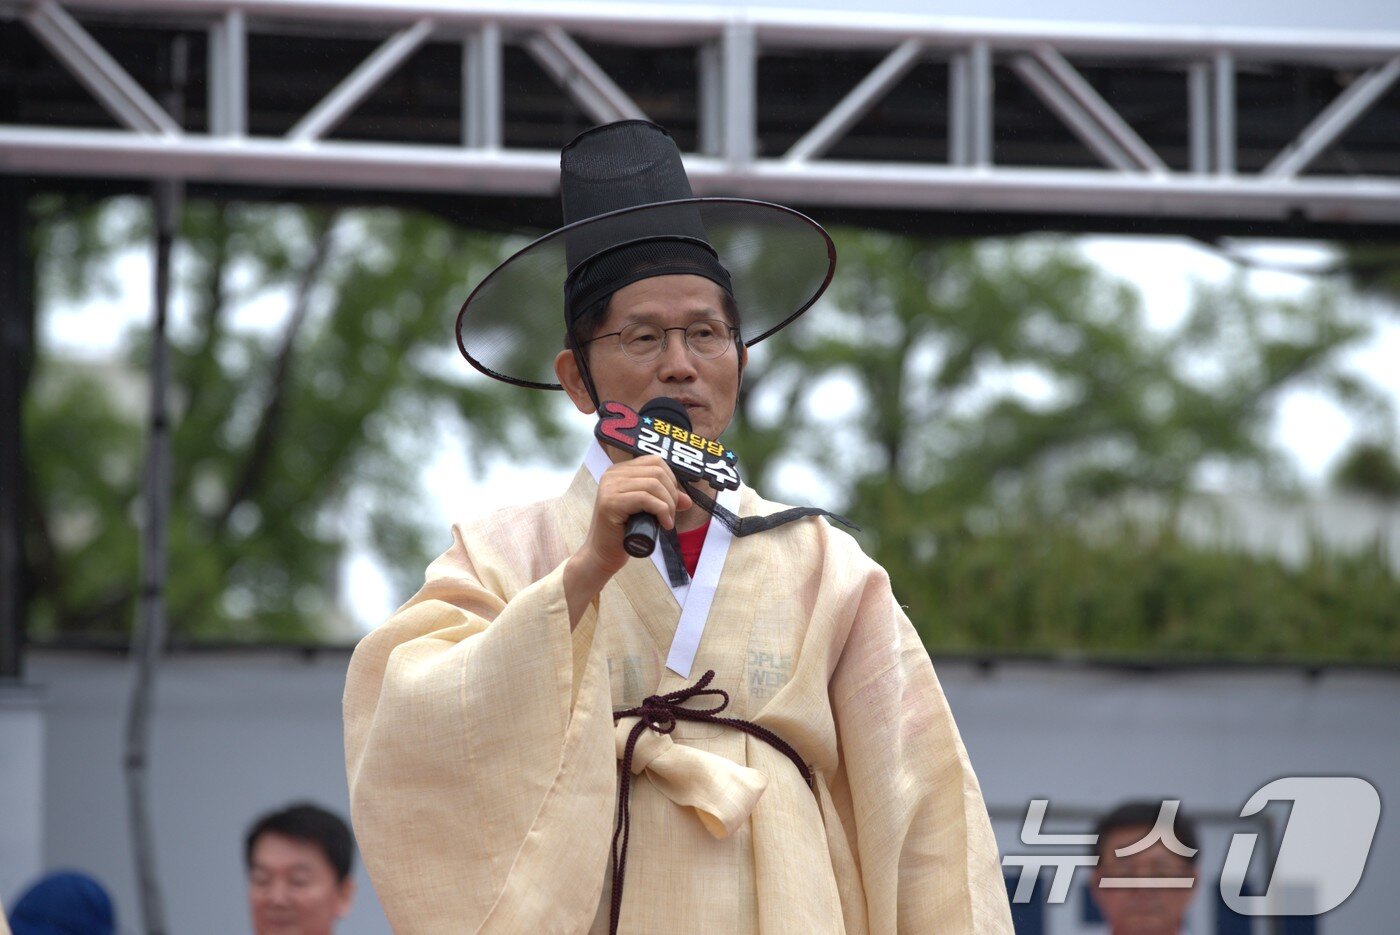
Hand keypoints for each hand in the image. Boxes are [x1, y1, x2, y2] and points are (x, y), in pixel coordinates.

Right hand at [564, 457, 691, 626]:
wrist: (602, 555)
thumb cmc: (624, 534)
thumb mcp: (648, 512)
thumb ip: (665, 501)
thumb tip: (687, 500)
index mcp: (619, 471)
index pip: (655, 461)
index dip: (671, 479)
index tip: (672, 501)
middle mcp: (612, 474)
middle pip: (657, 472)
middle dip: (672, 494)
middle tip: (671, 515)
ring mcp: (609, 487)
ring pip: (654, 484)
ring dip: (668, 504)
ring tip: (667, 521)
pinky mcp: (610, 503)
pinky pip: (646, 499)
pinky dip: (662, 511)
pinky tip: (664, 525)